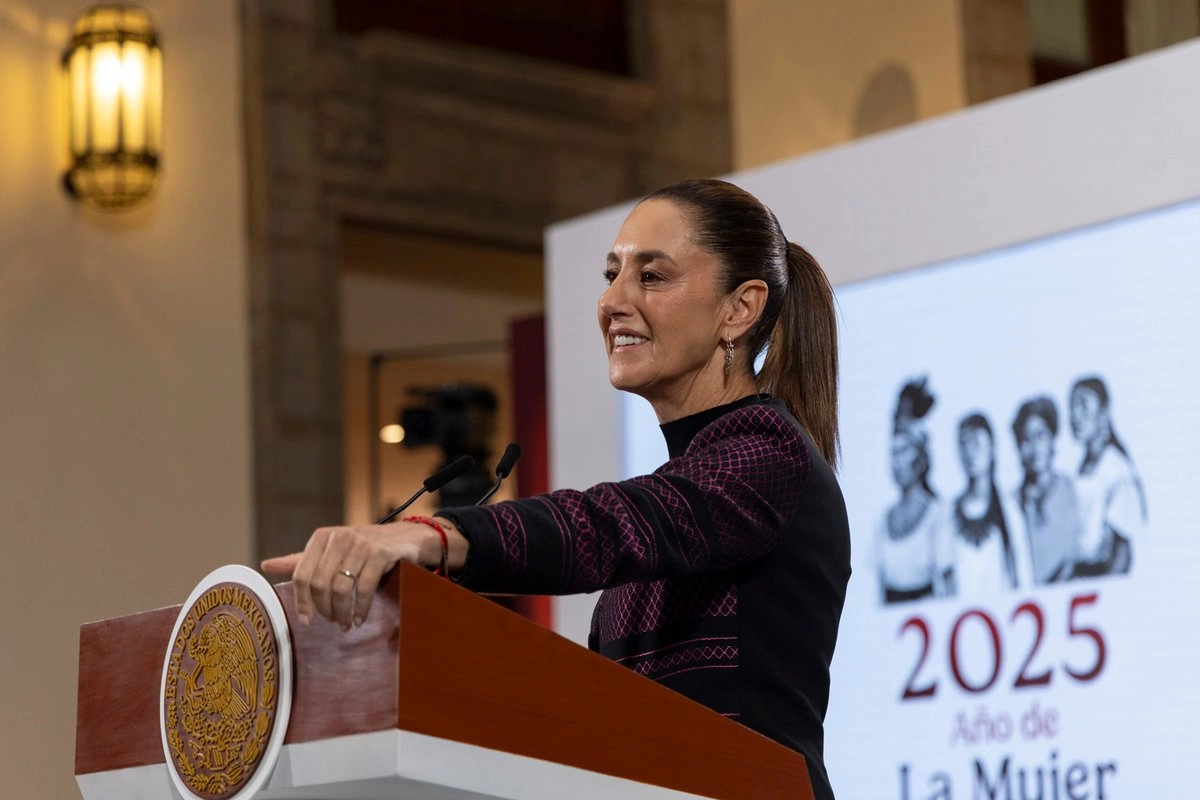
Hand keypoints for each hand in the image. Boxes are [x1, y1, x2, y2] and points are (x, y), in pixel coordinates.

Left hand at [260, 518, 466, 628]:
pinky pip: (364, 587)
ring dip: (343, 612)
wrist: (405, 538)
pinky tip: (360, 618)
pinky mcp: (380, 553)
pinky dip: (361, 608)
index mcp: (321, 537)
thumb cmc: (363, 548)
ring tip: (346, 624)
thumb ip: (300, 561)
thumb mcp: (331, 551)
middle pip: (320, 584)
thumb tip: (265, 565)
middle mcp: (339, 537)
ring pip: (341, 587)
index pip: (302, 574)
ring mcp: (360, 544)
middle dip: (325, 610)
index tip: (306, 621)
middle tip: (333, 623)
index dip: (302, 601)